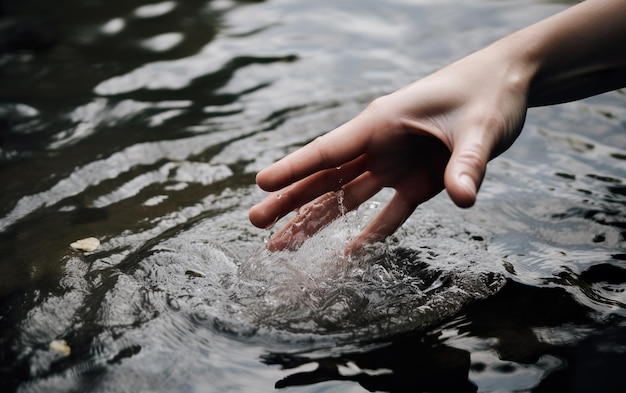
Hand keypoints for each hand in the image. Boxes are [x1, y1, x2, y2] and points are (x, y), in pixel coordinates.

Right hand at [249, 43, 530, 251]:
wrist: (505, 83)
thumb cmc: (486, 93)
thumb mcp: (480, 128)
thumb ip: (466, 164)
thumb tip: (462, 200)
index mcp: (382, 122)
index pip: (330, 149)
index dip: (295, 168)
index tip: (261, 183)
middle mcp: (380, 144)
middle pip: (326, 178)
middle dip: (290, 201)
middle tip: (256, 222)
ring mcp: (395, 163)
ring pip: (346, 197)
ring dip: (316, 221)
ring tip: (283, 244)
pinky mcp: (416, 180)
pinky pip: (388, 213)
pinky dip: (370, 234)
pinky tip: (347, 253)